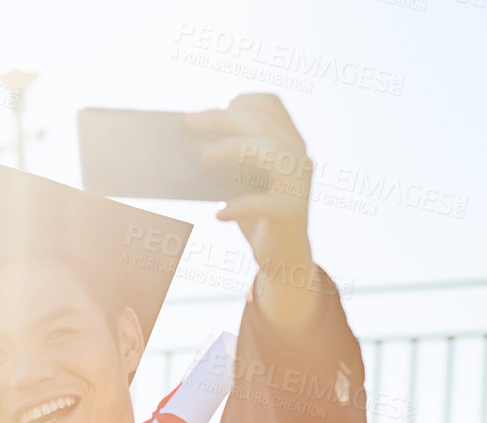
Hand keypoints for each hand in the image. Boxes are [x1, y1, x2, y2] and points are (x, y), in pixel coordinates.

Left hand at [189, 93, 321, 334]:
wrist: (282, 258)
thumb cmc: (254, 215)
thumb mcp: (238, 182)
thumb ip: (224, 161)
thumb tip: (187, 143)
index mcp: (289, 143)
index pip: (272, 105)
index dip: (243, 100)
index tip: (214, 104)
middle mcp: (299, 158)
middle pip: (263, 124)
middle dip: (223, 119)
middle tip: (189, 122)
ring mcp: (299, 184)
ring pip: (270, 151)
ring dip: (232, 149)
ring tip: (201, 158)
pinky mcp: (292, 212)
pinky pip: (264, 203)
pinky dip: (239, 206)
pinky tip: (218, 213)